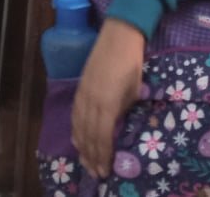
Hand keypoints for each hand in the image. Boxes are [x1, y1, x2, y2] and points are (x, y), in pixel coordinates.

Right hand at [71, 18, 144, 177]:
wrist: (118, 36)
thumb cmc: (131, 63)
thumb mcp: (134, 91)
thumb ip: (123, 111)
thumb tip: (118, 127)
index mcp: (106, 104)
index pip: (102, 137)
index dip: (103, 156)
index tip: (105, 171)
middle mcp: (91, 102)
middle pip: (88, 135)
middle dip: (91, 156)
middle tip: (95, 173)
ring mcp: (83, 94)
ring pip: (78, 126)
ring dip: (81, 146)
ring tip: (85, 161)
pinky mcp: (80, 87)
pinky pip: (75, 114)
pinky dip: (75, 129)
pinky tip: (76, 138)